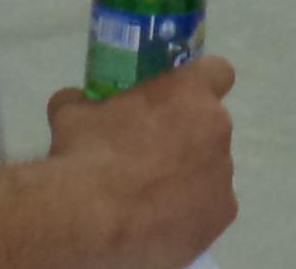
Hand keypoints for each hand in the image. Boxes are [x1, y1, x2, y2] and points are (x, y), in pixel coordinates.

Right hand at [46, 57, 236, 267]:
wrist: (89, 215)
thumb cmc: (84, 153)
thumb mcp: (73, 111)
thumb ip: (86, 100)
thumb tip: (77, 100)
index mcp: (190, 91)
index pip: (218, 73)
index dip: (199, 85)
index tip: (178, 99)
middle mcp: (218, 127)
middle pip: (211, 127)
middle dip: (188, 137)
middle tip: (151, 154)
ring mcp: (222, 174)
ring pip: (211, 170)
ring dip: (188, 177)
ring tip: (149, 197)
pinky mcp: (220, 215)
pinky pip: (209, 210)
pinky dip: (190, 216)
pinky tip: (159, 223)